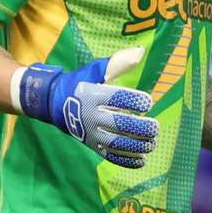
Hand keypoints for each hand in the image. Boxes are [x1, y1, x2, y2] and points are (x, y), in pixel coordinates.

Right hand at [18, 47, 157, 167]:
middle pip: (118, 124)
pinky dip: (126, 160)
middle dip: (140, 128)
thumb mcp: (96, 69)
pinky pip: (109, 156)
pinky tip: (142, 160)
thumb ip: (118, 62)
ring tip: (152, 142)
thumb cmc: (82, 82)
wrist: (55, 103)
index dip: (133, 100)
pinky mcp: (92, 145)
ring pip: (116, 143)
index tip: (149, 102)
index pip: (115, 98)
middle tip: (155, 127)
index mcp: (93, 95)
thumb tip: (140, 52)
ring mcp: (91, 133)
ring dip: (137, 146)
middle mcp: (91, 115)